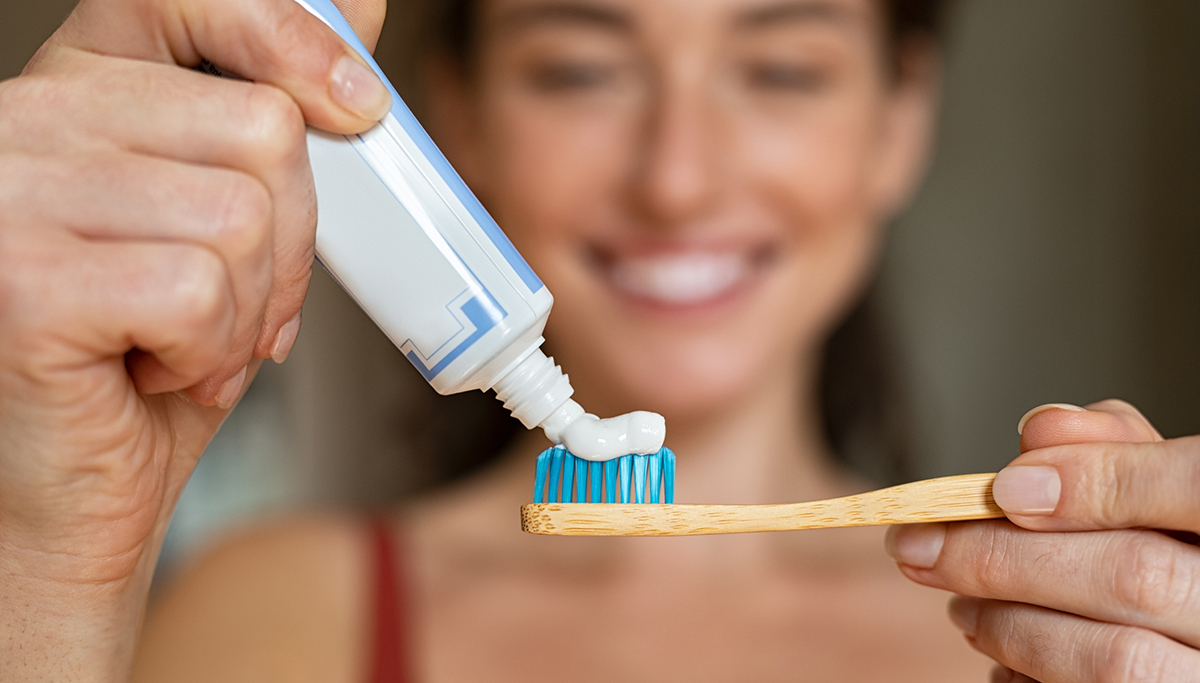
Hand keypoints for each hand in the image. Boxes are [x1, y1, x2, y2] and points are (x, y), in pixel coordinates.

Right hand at [0, 0, 385, 678]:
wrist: (65, 496)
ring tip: (191, 342)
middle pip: (260, 128)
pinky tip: (155, 370)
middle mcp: (25, 118)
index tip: (355, 109)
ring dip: (249, 307)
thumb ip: (269, 118)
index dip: (288, 39)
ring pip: (242, 214)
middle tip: (240, 303)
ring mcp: (9, 193)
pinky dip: (211, 350)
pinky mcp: (20, 278)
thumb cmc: (146, 363)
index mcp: (77, 86)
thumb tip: (360, 7)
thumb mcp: (225, 223)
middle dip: (290, 240)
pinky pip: (200, 287)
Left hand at [885, 400, 1199, 681]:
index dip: (1099, 482)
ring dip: (1010, 625)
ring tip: (962, 610)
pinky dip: (1028, 676)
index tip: (1005, 489)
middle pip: (1134, 576)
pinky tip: (1004, 658)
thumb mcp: (1162, 497)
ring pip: (1116, 658)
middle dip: (1006, 557)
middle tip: (920, 547)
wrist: (1189, 637)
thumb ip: (1115, 455)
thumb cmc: (1176, 557)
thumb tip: (1040, 430)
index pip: (1197, 485)